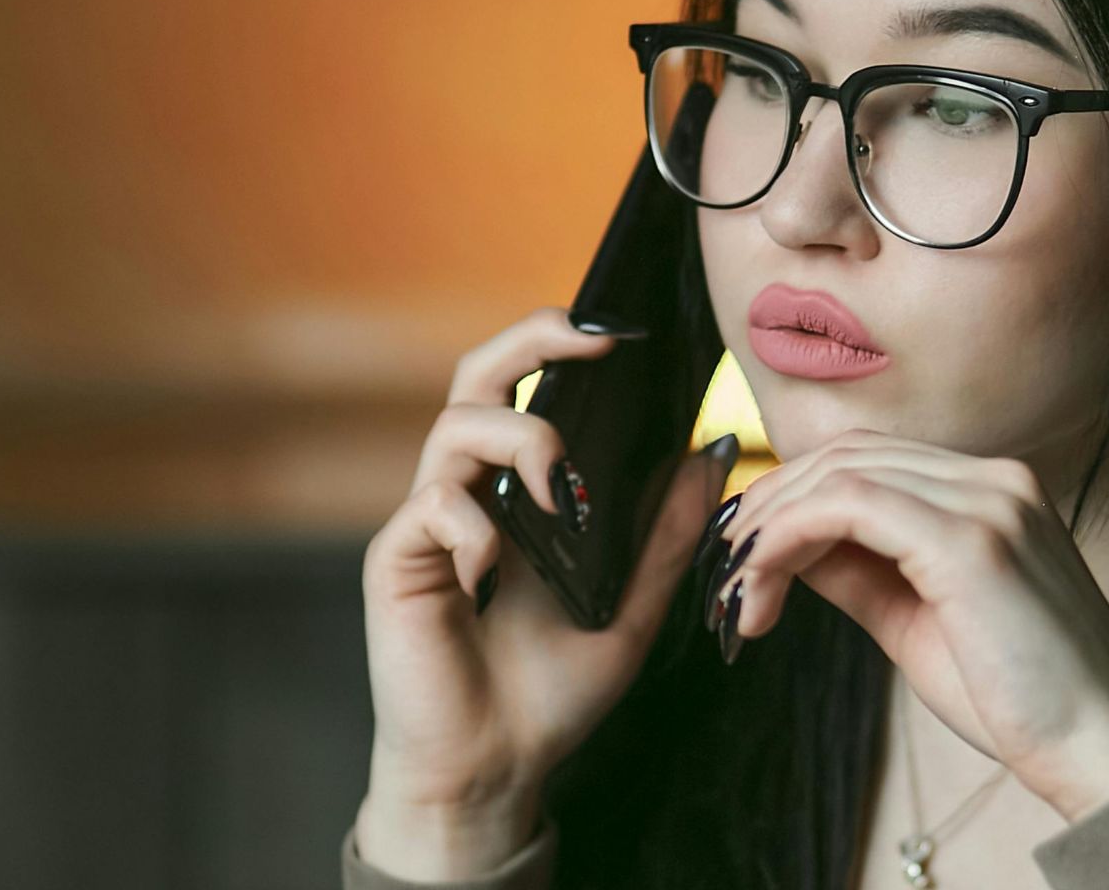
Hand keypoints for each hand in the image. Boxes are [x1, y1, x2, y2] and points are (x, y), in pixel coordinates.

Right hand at [356, 307, 738, 877]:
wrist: (496, 770)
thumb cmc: (551, 691)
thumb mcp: (633, 606)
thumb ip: (666, 533)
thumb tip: (710, 451)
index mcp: (521, 490)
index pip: (531, 389)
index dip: (565, 347)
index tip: (626, 337)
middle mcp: (471, 490)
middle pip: (479, 376)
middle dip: (531, 340)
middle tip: (591, 341)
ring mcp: (431, 522)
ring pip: (457, 427)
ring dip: (521, 442)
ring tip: (560, 494)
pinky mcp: (399, 562)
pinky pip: (431, 506)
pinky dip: (474, 526)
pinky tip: (497, 574)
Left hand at [709, 429, 1108, 820]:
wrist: (1106, 750)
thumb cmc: (1023, 699)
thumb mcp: (919, 621)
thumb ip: (859, 572)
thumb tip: (787, 548)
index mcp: (994, 491)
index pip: (868, 461)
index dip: (793, 497)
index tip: (745, 555)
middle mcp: (996, 479)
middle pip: (846, 457)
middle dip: (769, 508)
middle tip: (725, 573)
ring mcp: (989, 501)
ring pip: (839, 474)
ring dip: (770, 528)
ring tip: (739, 593)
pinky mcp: (972, 539)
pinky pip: (848, 506)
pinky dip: (789, 538)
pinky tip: (763, 584)